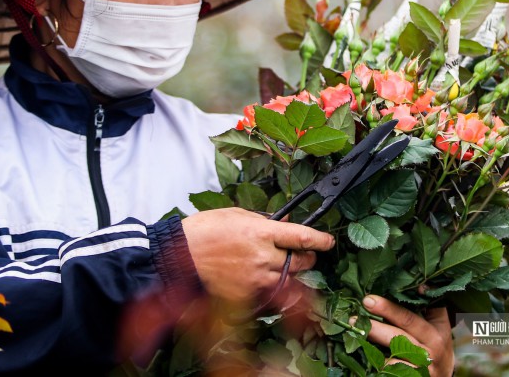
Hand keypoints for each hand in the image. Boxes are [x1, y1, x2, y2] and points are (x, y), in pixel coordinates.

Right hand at [182, 208, 334, 300]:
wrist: (179, 256)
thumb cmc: (203, 231)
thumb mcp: (237, 215)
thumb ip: (263, 221)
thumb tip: (284, 225)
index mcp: (262, 232)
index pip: (303, 237)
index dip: (322, 240)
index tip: (329, 241)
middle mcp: (263, 257)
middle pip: (301, 261)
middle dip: (307, 258)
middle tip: (303, 253)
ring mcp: (255, 278)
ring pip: (287, 279)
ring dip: (289, 272)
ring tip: (277, 264)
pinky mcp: (246, 295)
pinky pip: (269, 293)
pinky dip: (271, 286)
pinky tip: (262, 278)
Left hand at [362, 295, 453, 376]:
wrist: (443, 376)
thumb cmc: (437, 345)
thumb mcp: (440, 325)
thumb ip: (431, 305)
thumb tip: (419, 285)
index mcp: (435, 332)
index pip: (409, 318)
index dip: (389, 308)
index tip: (369, 299)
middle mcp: (428, 351)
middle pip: (397, 337)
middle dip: (375, 326)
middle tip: (353, 318)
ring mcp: (420, 368)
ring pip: (392, 357)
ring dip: (372, 346)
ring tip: (354, 335)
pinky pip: (391, 371)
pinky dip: (378, 363)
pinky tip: (365, 355)